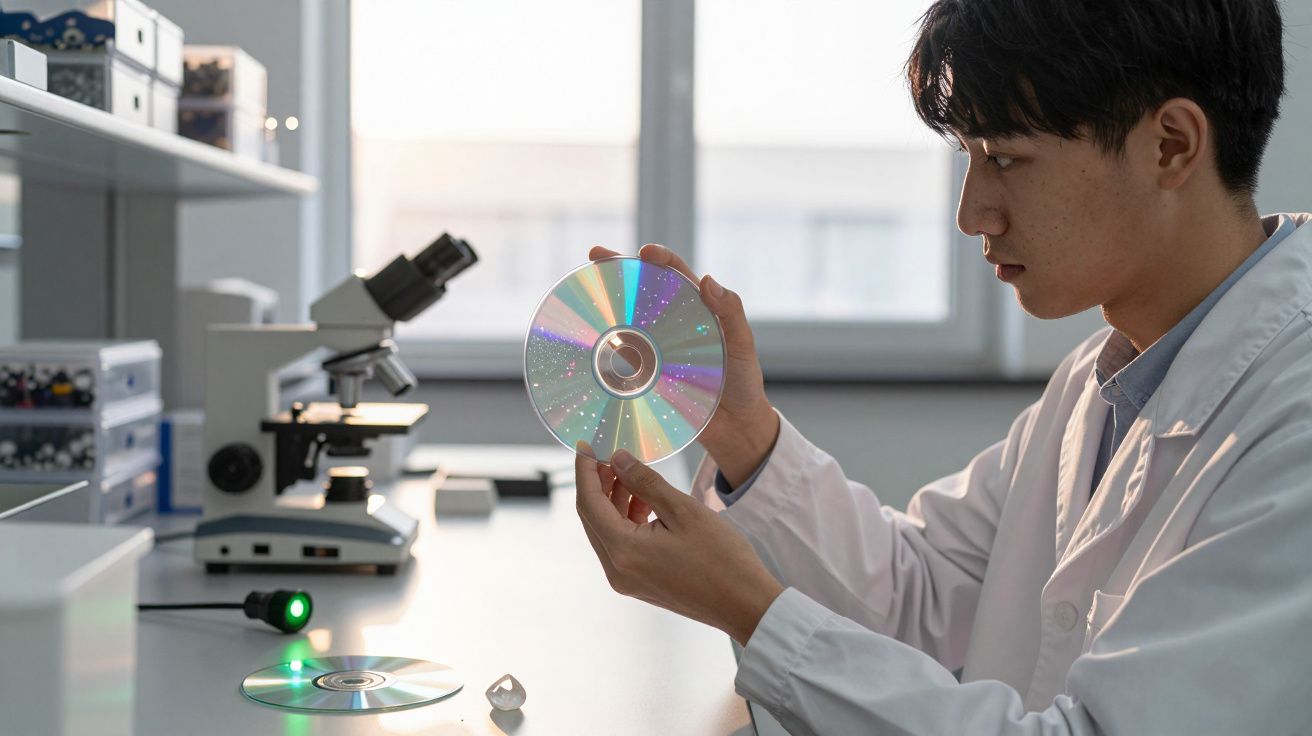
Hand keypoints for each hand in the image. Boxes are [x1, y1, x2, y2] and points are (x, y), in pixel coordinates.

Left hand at [575, 442, 784, 644]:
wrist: (745, 604)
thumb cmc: (722, 559)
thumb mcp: (683, 510)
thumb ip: (645, 482)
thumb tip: (618, 459)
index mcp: (623, 552)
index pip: (588, 503)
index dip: (584, 470)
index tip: (586, 445)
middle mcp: (617, 570)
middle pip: (593, 518)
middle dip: (598, 483)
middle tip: (610, 454)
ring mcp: (627, 580)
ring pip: (607, 531)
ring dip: (614, 500)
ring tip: (631, 473)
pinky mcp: (640, 583)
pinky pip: (622, 545)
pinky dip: (627, 520)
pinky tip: (644, 501)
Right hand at [588, 244, 780, 485]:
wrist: (733, 428)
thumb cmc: (743, 382)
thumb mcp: (742, 345)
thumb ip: (731, 313)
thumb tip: (708, 279)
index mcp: (696, 309)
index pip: (674, 274)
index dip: (659, 258)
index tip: (645, 252)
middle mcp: (670, 325)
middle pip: (640, 290)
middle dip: (616, 270)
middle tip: (595, 257)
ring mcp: (654, 349)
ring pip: (625, 320)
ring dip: (604, 306)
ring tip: (584, 291)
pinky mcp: (643, 374)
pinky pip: (620, 356)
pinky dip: (603, 345)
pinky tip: (587, 338)